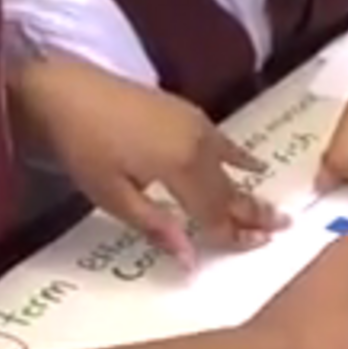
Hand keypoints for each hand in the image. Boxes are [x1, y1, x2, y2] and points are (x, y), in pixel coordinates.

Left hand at [15, 55, 284, 267]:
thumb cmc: (83, 148)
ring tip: (271, 209)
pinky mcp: (187, 112)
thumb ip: (155, 225)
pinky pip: (222, 140)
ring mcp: (195, 124)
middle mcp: (197, 144)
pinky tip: (254, 165)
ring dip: (247, 189)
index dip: (233, 232)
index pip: (214, 211)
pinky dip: (239, 156)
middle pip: (228, 188)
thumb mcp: (112, 195)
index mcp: (180, 167)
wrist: (66, 90)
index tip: (259, 246)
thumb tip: (190, 259)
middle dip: (252, 211)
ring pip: (228, 166)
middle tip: (281, 228)